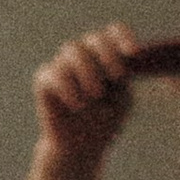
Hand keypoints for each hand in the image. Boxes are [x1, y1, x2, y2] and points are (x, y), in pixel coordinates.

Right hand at [24, 23, 136, 179]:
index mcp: (105, 56)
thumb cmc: (105, 121)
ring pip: (72, 50)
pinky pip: (53, 73)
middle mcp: (83, 55)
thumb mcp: (122, 100)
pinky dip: (67, 87)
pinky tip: (78, 104)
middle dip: (107, 53)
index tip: (134, 52)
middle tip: (118, 75)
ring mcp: (62, 65)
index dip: (123, 37)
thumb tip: (127, 59)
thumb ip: (124, 79)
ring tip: (95, 95)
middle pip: (93, 39)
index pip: (114, 32)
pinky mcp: (44, 80)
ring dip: (87, 70)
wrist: (80, 148)